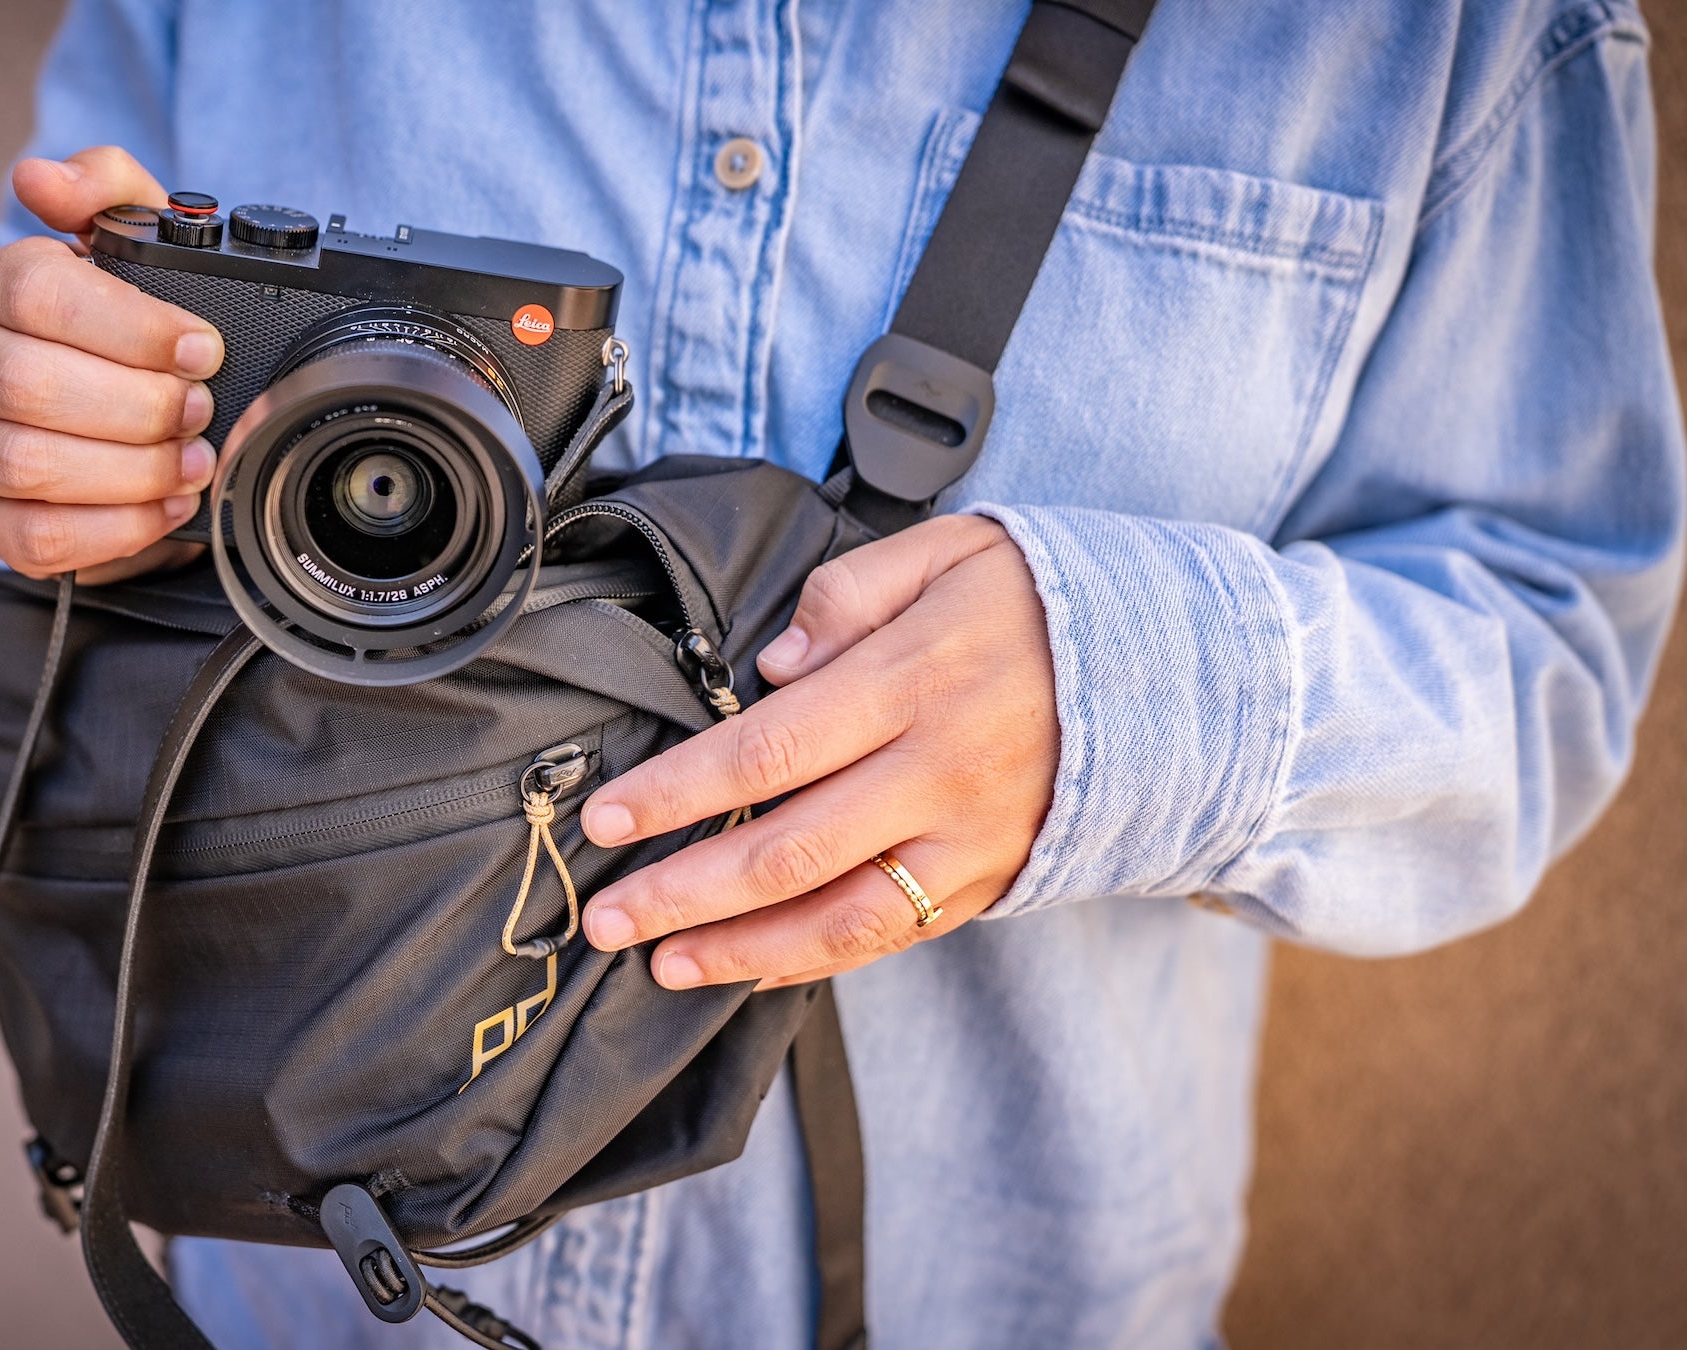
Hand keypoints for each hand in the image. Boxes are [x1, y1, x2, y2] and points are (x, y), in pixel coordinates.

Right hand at [0, 146, 221, 580]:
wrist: (100, 402)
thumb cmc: (116, 321)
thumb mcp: (129, 238)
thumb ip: (103, 184)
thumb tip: (41, 176)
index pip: (37, 294)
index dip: (129, 326)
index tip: (201, 346)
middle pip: (30, 386)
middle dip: (137, 405)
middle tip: (199, 410)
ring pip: (29, 465)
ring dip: (130, 471)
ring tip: (192, 462)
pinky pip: (36, 538)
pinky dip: (114, 529)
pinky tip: (163, 506)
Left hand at [577, 515, 1058, 989]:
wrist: (1180, 672)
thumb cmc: (1042, 602)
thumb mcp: (952, 552)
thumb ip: (851, 594)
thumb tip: (772, 662)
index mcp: (914, 681)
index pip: (768, 749)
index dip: (677, 793)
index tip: (606, 819)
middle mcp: (939, 773)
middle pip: (787, 849)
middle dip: (683, 891)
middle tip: (603, 917)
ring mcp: (969, 839)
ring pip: (837, 916)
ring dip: (738, 949)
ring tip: (659, 963)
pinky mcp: (989, 881)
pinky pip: (890, 936)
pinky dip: (812, 962)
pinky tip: (746, 967)